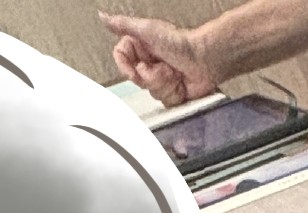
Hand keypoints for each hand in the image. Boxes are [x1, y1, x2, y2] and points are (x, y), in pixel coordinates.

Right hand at [99, 12, 218, 104]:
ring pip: (150, 91)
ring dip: (164, 84)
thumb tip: (102, 16)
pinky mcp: (172, 91)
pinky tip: (181, 84)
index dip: (127, 68)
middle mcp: (148, 63)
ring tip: (175, 74)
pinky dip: (173, 93)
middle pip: (136, 79)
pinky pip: (164, 101)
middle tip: (164, 67)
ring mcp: (160, 78)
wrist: (205, 59)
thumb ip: (123, 24)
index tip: (137, 70)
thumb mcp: (147, 29)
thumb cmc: (180, 43)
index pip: (121, 59)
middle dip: (151, 76)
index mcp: (139, 47)